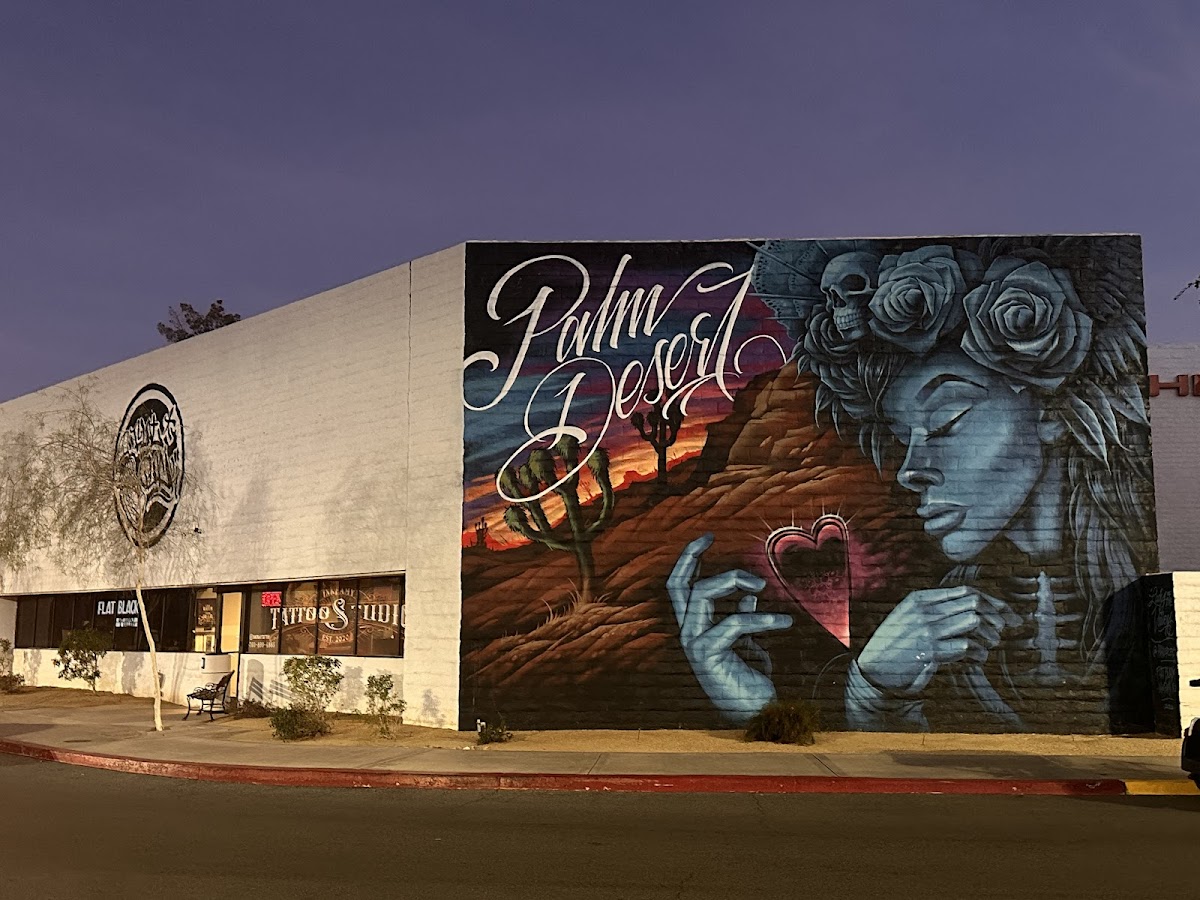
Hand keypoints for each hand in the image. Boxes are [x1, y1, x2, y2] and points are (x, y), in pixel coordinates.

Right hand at [668, 533, 792, 723]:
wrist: (757, 716)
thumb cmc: (750, 680)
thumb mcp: (749, 642)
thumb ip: (743, 615)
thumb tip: (749, 594)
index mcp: (696, 627)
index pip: (680, 586)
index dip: (688, 559)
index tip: (707, 538)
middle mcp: (688, 634)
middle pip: (678, 585)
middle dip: (692, 557)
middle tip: (714, 539)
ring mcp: (694, 645)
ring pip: (701, 594)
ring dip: (733, 581)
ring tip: (761, 585)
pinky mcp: (708, 657)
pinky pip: (733, 623)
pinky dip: (762, 618)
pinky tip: (785, 622)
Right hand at [856, 586, 1019, 696]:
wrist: (874, 668)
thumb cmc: (895, 643)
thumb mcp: (909, 617)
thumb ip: (936, 608)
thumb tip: (976, 606)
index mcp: (919, 599)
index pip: (965, 591)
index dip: (991, 601)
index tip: (1007, 613)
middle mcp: (924, 611)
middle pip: (974, 603)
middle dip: (996, 615)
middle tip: (1006, 628)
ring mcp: (927, 630)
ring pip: (973, 621)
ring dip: (988, 634)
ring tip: (990, 644)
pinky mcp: (930, 652)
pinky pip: (966, 647)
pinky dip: (978, 654)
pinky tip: (978, 658)